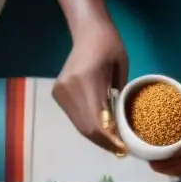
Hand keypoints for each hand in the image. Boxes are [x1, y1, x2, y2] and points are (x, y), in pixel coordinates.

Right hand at [53, 23, 128, 153]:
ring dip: (97, 137)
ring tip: (113, 141)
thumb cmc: (110, 47)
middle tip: (120, 150)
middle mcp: (69, 88)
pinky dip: (89, 127)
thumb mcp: (122, 71)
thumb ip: (118, 100)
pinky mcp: (57, 94)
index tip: (123, 149)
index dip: (109, 140)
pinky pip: (75, 118)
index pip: (97, 122)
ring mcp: (60, 92)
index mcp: (86, 80)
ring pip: (80, 126)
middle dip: (104, 142)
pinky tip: (102, 129)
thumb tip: (118, 129)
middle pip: (86, 128)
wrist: (88, 32)